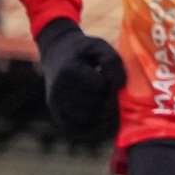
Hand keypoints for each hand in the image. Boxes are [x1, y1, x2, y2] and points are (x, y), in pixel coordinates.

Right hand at [36, 16, 124, 141]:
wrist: (56, 52)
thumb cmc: (83, 49)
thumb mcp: (99, 46)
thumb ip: (112, 61)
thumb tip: (120, 85)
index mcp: (70, 70)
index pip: (100, 86)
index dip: (110, 83)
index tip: (107, 76)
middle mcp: (59, 89)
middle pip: (94, 103)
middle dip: (106, 98)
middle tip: (104, 88)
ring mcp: (55, 102)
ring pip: (86, 118)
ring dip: (99, 112)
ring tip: (99, 98)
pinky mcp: (55, 112)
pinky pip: (74, 128)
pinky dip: (88, 125)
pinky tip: (95, 114)